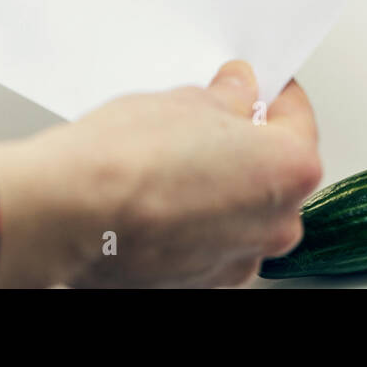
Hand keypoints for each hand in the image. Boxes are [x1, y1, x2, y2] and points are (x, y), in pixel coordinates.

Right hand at [0, 61, 321, 287]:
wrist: (69, 212)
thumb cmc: (128, 159)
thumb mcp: (188, 100)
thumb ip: (228, 99)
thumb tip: (236, 93)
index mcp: (290, 171)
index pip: (296, 119)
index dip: (270, 94)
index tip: (252, 84)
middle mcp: (275, 225)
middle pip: (275, 172)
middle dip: (248, 143)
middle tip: (213, 117)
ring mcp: (237, 260)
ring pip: (243, 210)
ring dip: (222, 184)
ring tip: (176, 156)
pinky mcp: (199, 281)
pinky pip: (211, 238)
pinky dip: (196, 218)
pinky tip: (162, 192)